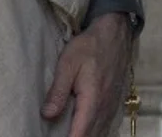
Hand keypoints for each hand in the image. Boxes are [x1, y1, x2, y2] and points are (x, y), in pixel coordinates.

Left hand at [42, 12, 134, 136]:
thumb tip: (47, 115)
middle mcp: (104, 109)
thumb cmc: (89, 47)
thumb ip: (58, 91)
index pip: (80, 135)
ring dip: (85, 135)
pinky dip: (94, 132)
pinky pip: (104, 126)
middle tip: (57, 135)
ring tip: (68, 132)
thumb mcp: (68, 64)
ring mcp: (111, 108)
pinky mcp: (114, 104)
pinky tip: (83, 129)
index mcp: (92, 102)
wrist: (114, 34)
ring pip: (99, 133)